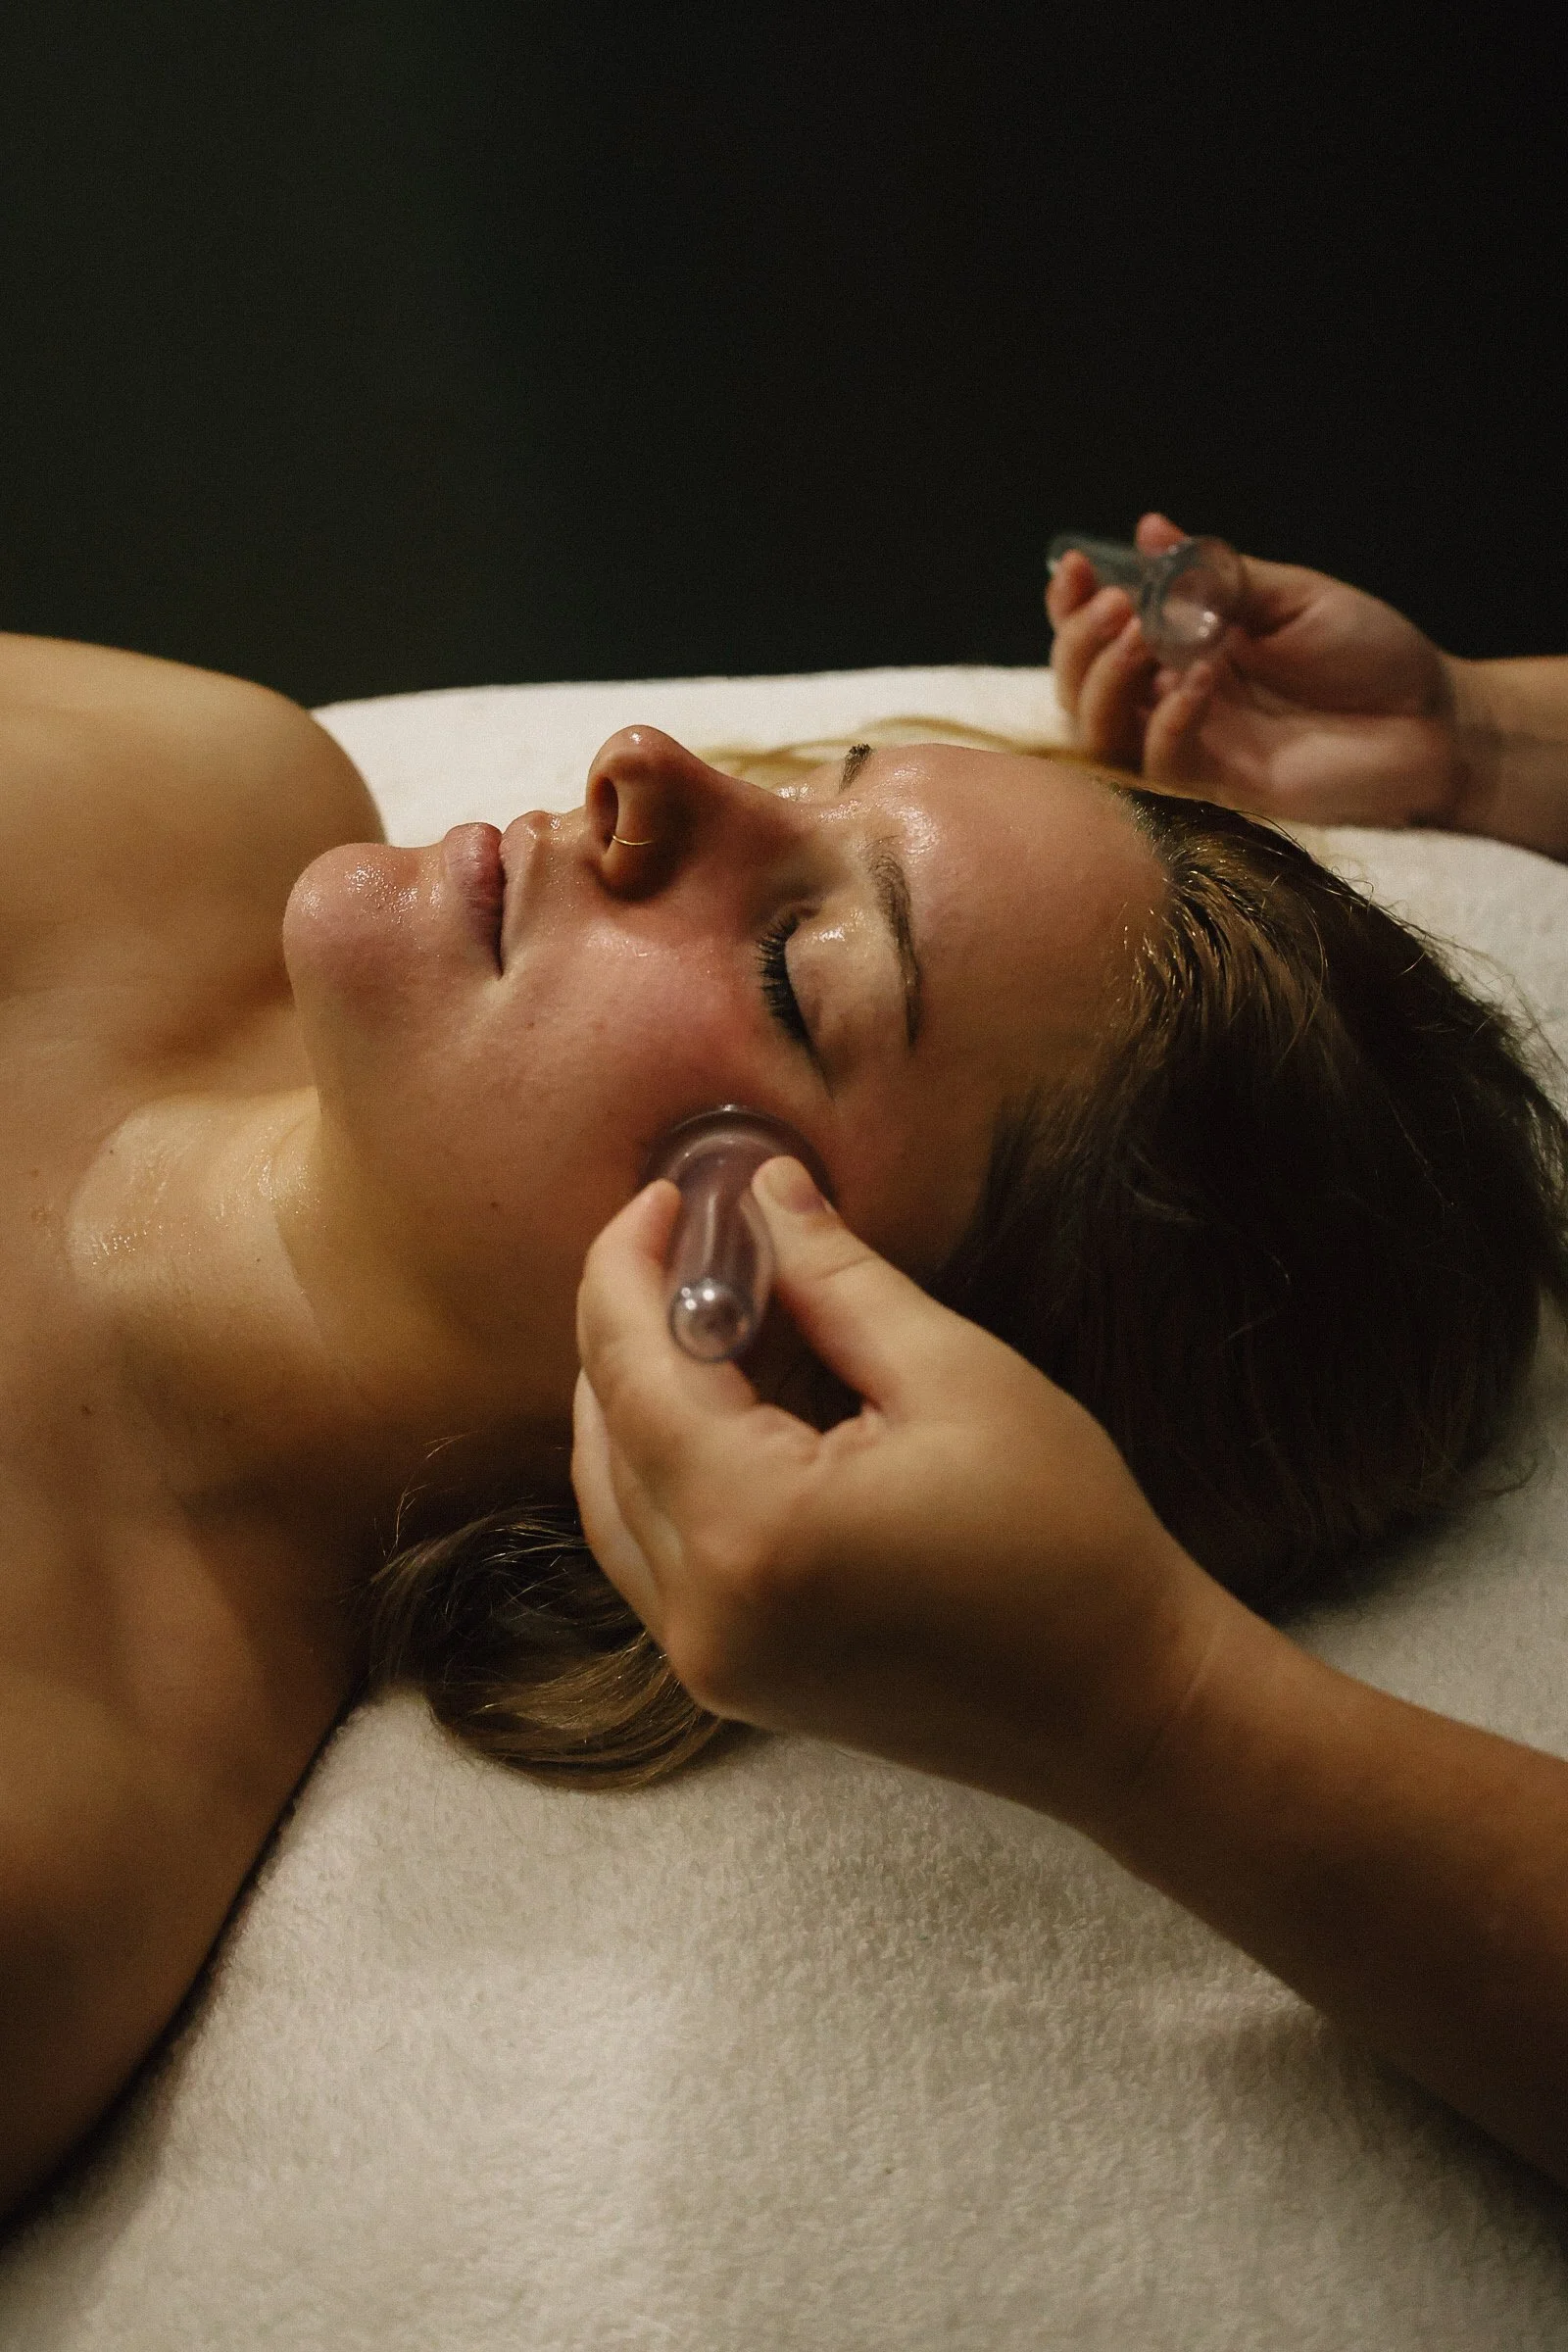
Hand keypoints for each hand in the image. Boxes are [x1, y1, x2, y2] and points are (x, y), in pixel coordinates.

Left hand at [572, 1158, 1226, 1830]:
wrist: (1122, 1706)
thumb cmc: (1067, 1542)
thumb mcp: (958, 1376)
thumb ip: (838, 1280)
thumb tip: (763, 1190)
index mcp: (754, 1529)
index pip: (633, 1370)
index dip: (630, 1269)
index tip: (665, 1195)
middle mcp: (703, 1610)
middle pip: (607, 1433)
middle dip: (626, 1322)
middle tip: (681, 1236)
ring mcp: (707, 1660)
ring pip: (610, 1500)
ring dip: (630, 1397)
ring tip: (688, 1308)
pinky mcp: (729, 1680)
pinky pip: (647, 1556)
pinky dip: (653, 1470)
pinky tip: (705, 1407)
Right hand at [1047, 512, 1467, 829]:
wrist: (1432, 719)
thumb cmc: (1369, 654)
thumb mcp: (1293, 597)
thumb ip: (1218, 575)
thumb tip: (1151, 530)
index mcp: (1183, 647)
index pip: (1098, 635)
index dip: (1070, 605)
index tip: (1075, 569)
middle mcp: (1173, 699)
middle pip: (1080, 687)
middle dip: (1080, 643)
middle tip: (1118, 607)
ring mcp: (1193, 747)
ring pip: (1102, 735)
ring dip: (1108, 682)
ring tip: (1143, 636)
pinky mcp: (1218, 790)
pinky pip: (1161, 765)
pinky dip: (1167, 720)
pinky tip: (1197, 680)